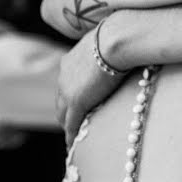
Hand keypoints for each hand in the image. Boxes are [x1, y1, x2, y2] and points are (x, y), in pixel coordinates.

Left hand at [55, 27, 125, 146]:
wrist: (115, 40)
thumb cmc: (118, 36)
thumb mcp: (106, 42)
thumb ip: (106, 50)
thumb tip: (121, 45)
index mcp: (69, 61)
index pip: (66, 84)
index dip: (70, 95)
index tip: (76, 103)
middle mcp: (63, 76)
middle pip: (60, 101)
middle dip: (65, 113)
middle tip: (73, 124)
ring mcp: (68, 90)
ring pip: (62, 114)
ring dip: (67, 125)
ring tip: (74, 136)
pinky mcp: (77, 102)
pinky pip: (71, 124)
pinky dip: (71, 135)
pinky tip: (73, 144)